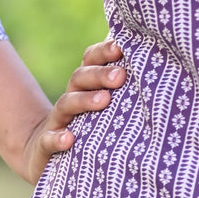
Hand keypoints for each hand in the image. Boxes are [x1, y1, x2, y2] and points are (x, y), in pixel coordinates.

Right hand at [20, 38, 126, 183]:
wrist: (43, 150)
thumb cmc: (87, 123)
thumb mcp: (102, 103)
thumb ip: (120, 86)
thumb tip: (155, 65)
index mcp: (86, 84)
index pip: (91, 60)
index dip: (104, 51)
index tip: (122, 48)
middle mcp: (71, 97)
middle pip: (80, 78)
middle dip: (100, 75)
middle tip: (120, 76)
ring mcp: (57, 120)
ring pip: (66, 104)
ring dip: (85, 101)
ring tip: (104, 100)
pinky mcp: (46, 145)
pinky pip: (49, 139)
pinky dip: (58, 138)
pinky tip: (69, 139)